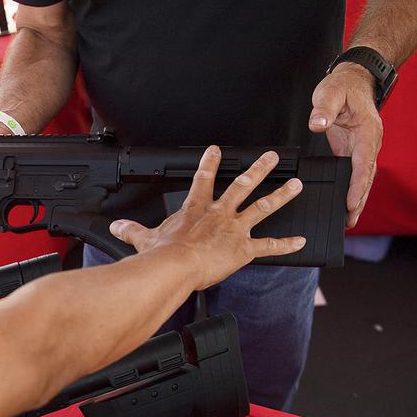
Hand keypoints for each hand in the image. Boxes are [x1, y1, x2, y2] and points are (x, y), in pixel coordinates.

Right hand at [109, 146, 305, 290]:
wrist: (175, 267)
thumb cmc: (161, 254)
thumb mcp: (143, 238)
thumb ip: (131, 230)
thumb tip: (115, 227)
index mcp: (196, 209)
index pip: (203, 179)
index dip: (209, 162)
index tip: (216, 150)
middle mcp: (219, 214)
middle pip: (243, 185)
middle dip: (259, 169)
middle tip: (272, 157)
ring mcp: (234, 229)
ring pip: (263, 207)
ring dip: (282, 195)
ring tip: (297, 185)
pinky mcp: (244, 249)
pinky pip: (269, 246)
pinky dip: (286, 245)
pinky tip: (301, 242)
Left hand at [309, 62, 382, 227]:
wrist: (352, 80)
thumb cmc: (342, 86)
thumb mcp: (329, 94)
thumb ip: (323, 110)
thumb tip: (317, 125)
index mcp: (366, 131)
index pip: (363, 163)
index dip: (357, 185)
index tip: (351, 203)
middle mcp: (369, 142)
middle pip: (366, 177)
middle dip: (359, 200)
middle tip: (349, 221)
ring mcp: (363, 147)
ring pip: (363, 178)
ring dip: (357, 199)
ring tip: (349, 220)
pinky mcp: (354, 149)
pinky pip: (355, 173)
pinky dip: (352, 189)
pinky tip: (345, 203)